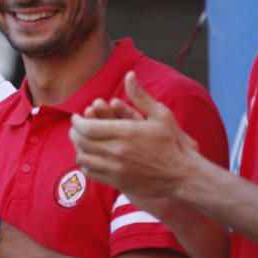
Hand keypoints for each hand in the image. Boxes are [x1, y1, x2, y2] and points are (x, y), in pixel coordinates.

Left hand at [70, 71, 198, 197]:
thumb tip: (130, 74)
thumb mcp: (161, 114)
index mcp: (126, 133)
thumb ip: (141, 95)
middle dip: (74, 133)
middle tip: (75, 128)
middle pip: (82, 142)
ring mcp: (116, 169)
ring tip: (81, 142)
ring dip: (79, 148)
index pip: (88, 127)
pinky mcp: (118, 182)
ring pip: (84, 158)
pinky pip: (92, 173)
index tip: (76, 117)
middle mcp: (118, 151)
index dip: (77, 122)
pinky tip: (90, 158)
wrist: (183, 175)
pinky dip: (86, 164)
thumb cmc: (173, 143)